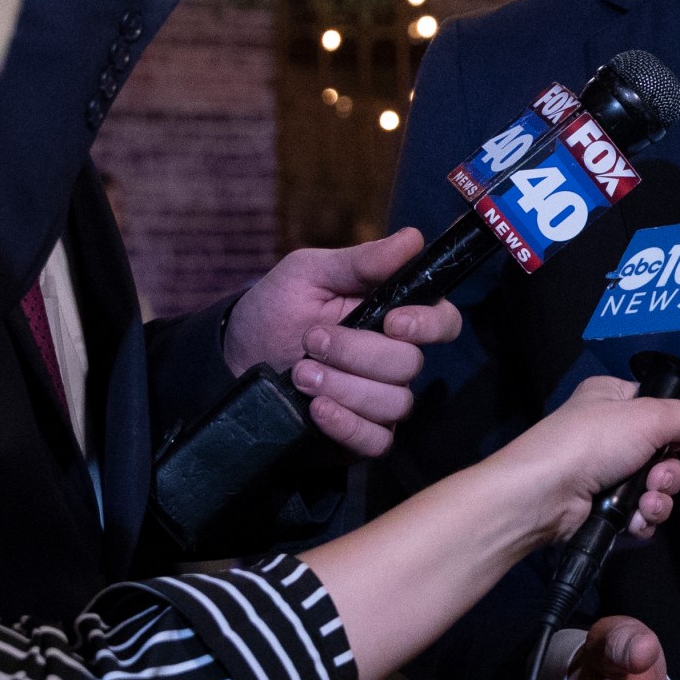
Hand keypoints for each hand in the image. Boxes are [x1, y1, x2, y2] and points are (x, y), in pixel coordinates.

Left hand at [226, 228, 462, 457]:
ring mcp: (379, 399)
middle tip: (310, 340)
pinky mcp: (360, 434)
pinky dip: (348, 425)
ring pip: (394, 403)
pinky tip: (317, 409)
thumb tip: (414, 238)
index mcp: (393, 314)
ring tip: (300, 372)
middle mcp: (394, 358)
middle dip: (357, 353)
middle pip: (410, 364)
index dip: (429, 324)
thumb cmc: (277, 307)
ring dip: (344, 387)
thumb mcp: (309, 273)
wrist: (236, 356)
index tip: (393, 321)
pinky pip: (376, 441)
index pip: (443, 321)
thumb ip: (361, 261)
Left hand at [490, 377, 679, 545]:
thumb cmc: (583, 444)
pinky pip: (642, 513)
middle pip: (666, 454)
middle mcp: (610, 433)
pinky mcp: (604, 504)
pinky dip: (644, 519)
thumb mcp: (647, 415)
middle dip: (669, 472)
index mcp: (613, 398)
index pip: (662, 409)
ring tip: (644, 502)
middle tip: (657, 476)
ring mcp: (606, 470)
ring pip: (657, 487)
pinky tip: (635, 519)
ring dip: (659, 499)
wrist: (543, 495)